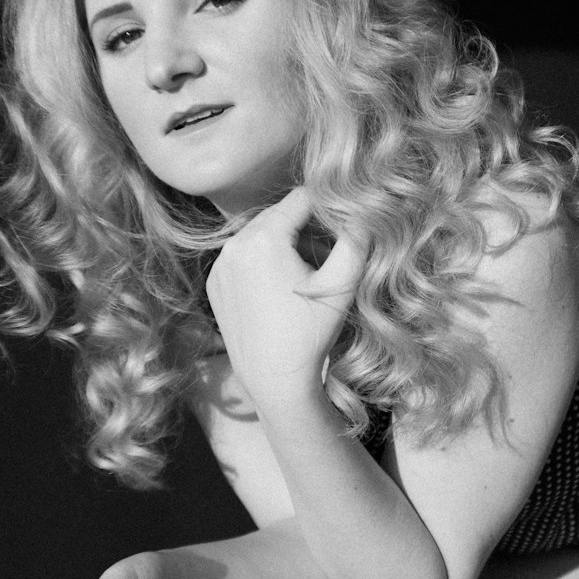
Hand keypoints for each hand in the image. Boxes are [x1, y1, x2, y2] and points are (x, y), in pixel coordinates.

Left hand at [206, 187, 365, 412]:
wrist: (274, 380)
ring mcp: (220, 264)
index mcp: (263, 237)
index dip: (329, 209)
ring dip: (286, 244)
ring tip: (307, 275)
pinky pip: (244, 256)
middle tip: (327, 255)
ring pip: (261, 234)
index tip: (343, 230)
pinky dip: (264, 262)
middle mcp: (234, 244)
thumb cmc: (311, 333)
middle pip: (280, 214)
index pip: (303, 198)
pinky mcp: (215, 283)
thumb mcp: (342, 283)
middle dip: (306, 227)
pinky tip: (281, 291)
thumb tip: (363, 210)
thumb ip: (356, 238)